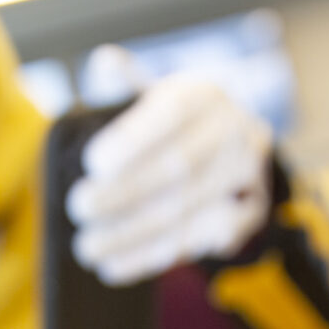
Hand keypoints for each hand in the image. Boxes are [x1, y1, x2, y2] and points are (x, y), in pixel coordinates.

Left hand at [65, 72, 272, 284]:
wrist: (229, 148)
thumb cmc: (172, 123)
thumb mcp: (148, 94)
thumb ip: (124, 83)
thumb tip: (106, 62)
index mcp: (205, 94)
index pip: (172, 113)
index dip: (133, 139)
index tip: (92, 162)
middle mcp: (235, 130)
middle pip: (179, 169)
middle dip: (124, 194)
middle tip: (78, 208)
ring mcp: (248, 174)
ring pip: (186, 211)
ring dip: (131, 234)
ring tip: (87, 247)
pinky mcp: (249, 213)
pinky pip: (199, 242)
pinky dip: (151, 257)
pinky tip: (113, 265)